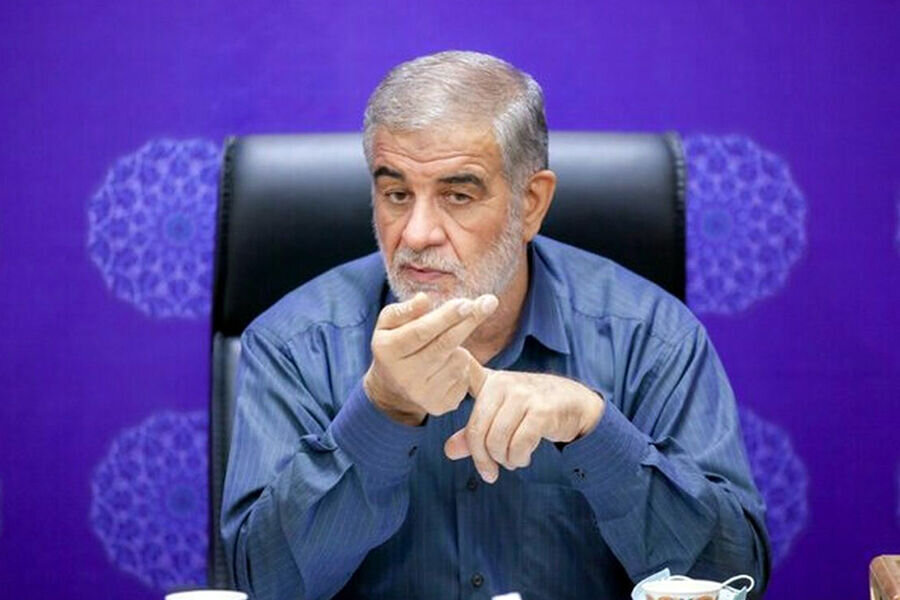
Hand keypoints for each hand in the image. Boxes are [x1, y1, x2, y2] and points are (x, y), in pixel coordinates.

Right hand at [364, 292, 498, 424]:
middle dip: (468, 321)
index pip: (421, 331)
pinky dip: (462, 366)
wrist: (392, 389)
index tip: (467, 302)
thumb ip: (404, 310)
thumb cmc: (395, 345)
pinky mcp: (439, 405)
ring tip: (445, 347)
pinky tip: (448, 365)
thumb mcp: (388, 324)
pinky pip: (464, 377)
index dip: (446, 317)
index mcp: (388, 351)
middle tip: (489, 302)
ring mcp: (422, 394)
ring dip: (460, 347)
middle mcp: (403, 376)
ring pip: (458, 360)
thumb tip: (424, 300)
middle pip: (445, 345)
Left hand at [444, 357, 604, 481]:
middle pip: (477, 431)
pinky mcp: (541, 411)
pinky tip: (524, 456)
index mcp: (490, 381)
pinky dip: (519, 458)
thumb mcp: (500, 417)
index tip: (454, 355)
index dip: (455, 361)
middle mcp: (503, 384)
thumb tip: (449, 451)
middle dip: (483, 459)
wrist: (577, 405)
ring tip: (512, 460)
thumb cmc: (533, 410)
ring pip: (497, 441)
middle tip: (491, 471)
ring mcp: (523, 396)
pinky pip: (519, 445)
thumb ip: (475, 433)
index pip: (465, 372)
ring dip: (504, 460)